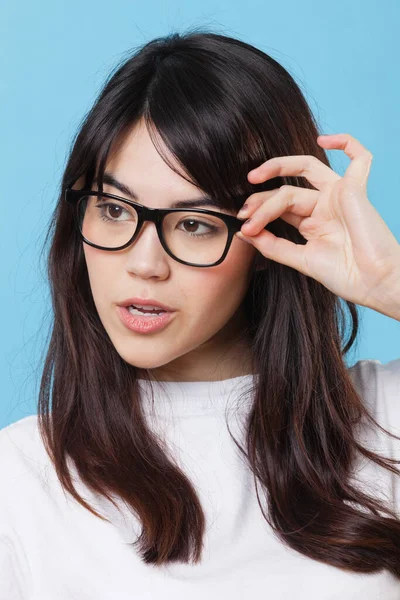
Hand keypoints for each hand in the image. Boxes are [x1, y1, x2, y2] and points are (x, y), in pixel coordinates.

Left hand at [236, 133, 399, 311]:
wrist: (374, 284)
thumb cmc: (345, 276)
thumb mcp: (300, 259)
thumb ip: (273, 246)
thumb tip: (243, 233)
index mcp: (312, 223)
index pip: (280, 207)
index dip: (259, 213)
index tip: (243, 227)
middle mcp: (324, 206)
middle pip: (287, 189)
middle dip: (262, 200)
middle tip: (244, 212)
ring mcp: (340, 195)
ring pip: (305, 170)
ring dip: (277, 168)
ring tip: (254, 178)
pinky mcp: (355, 189)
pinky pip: (359, 157)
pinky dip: (345, 142)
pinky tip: (323, 140)